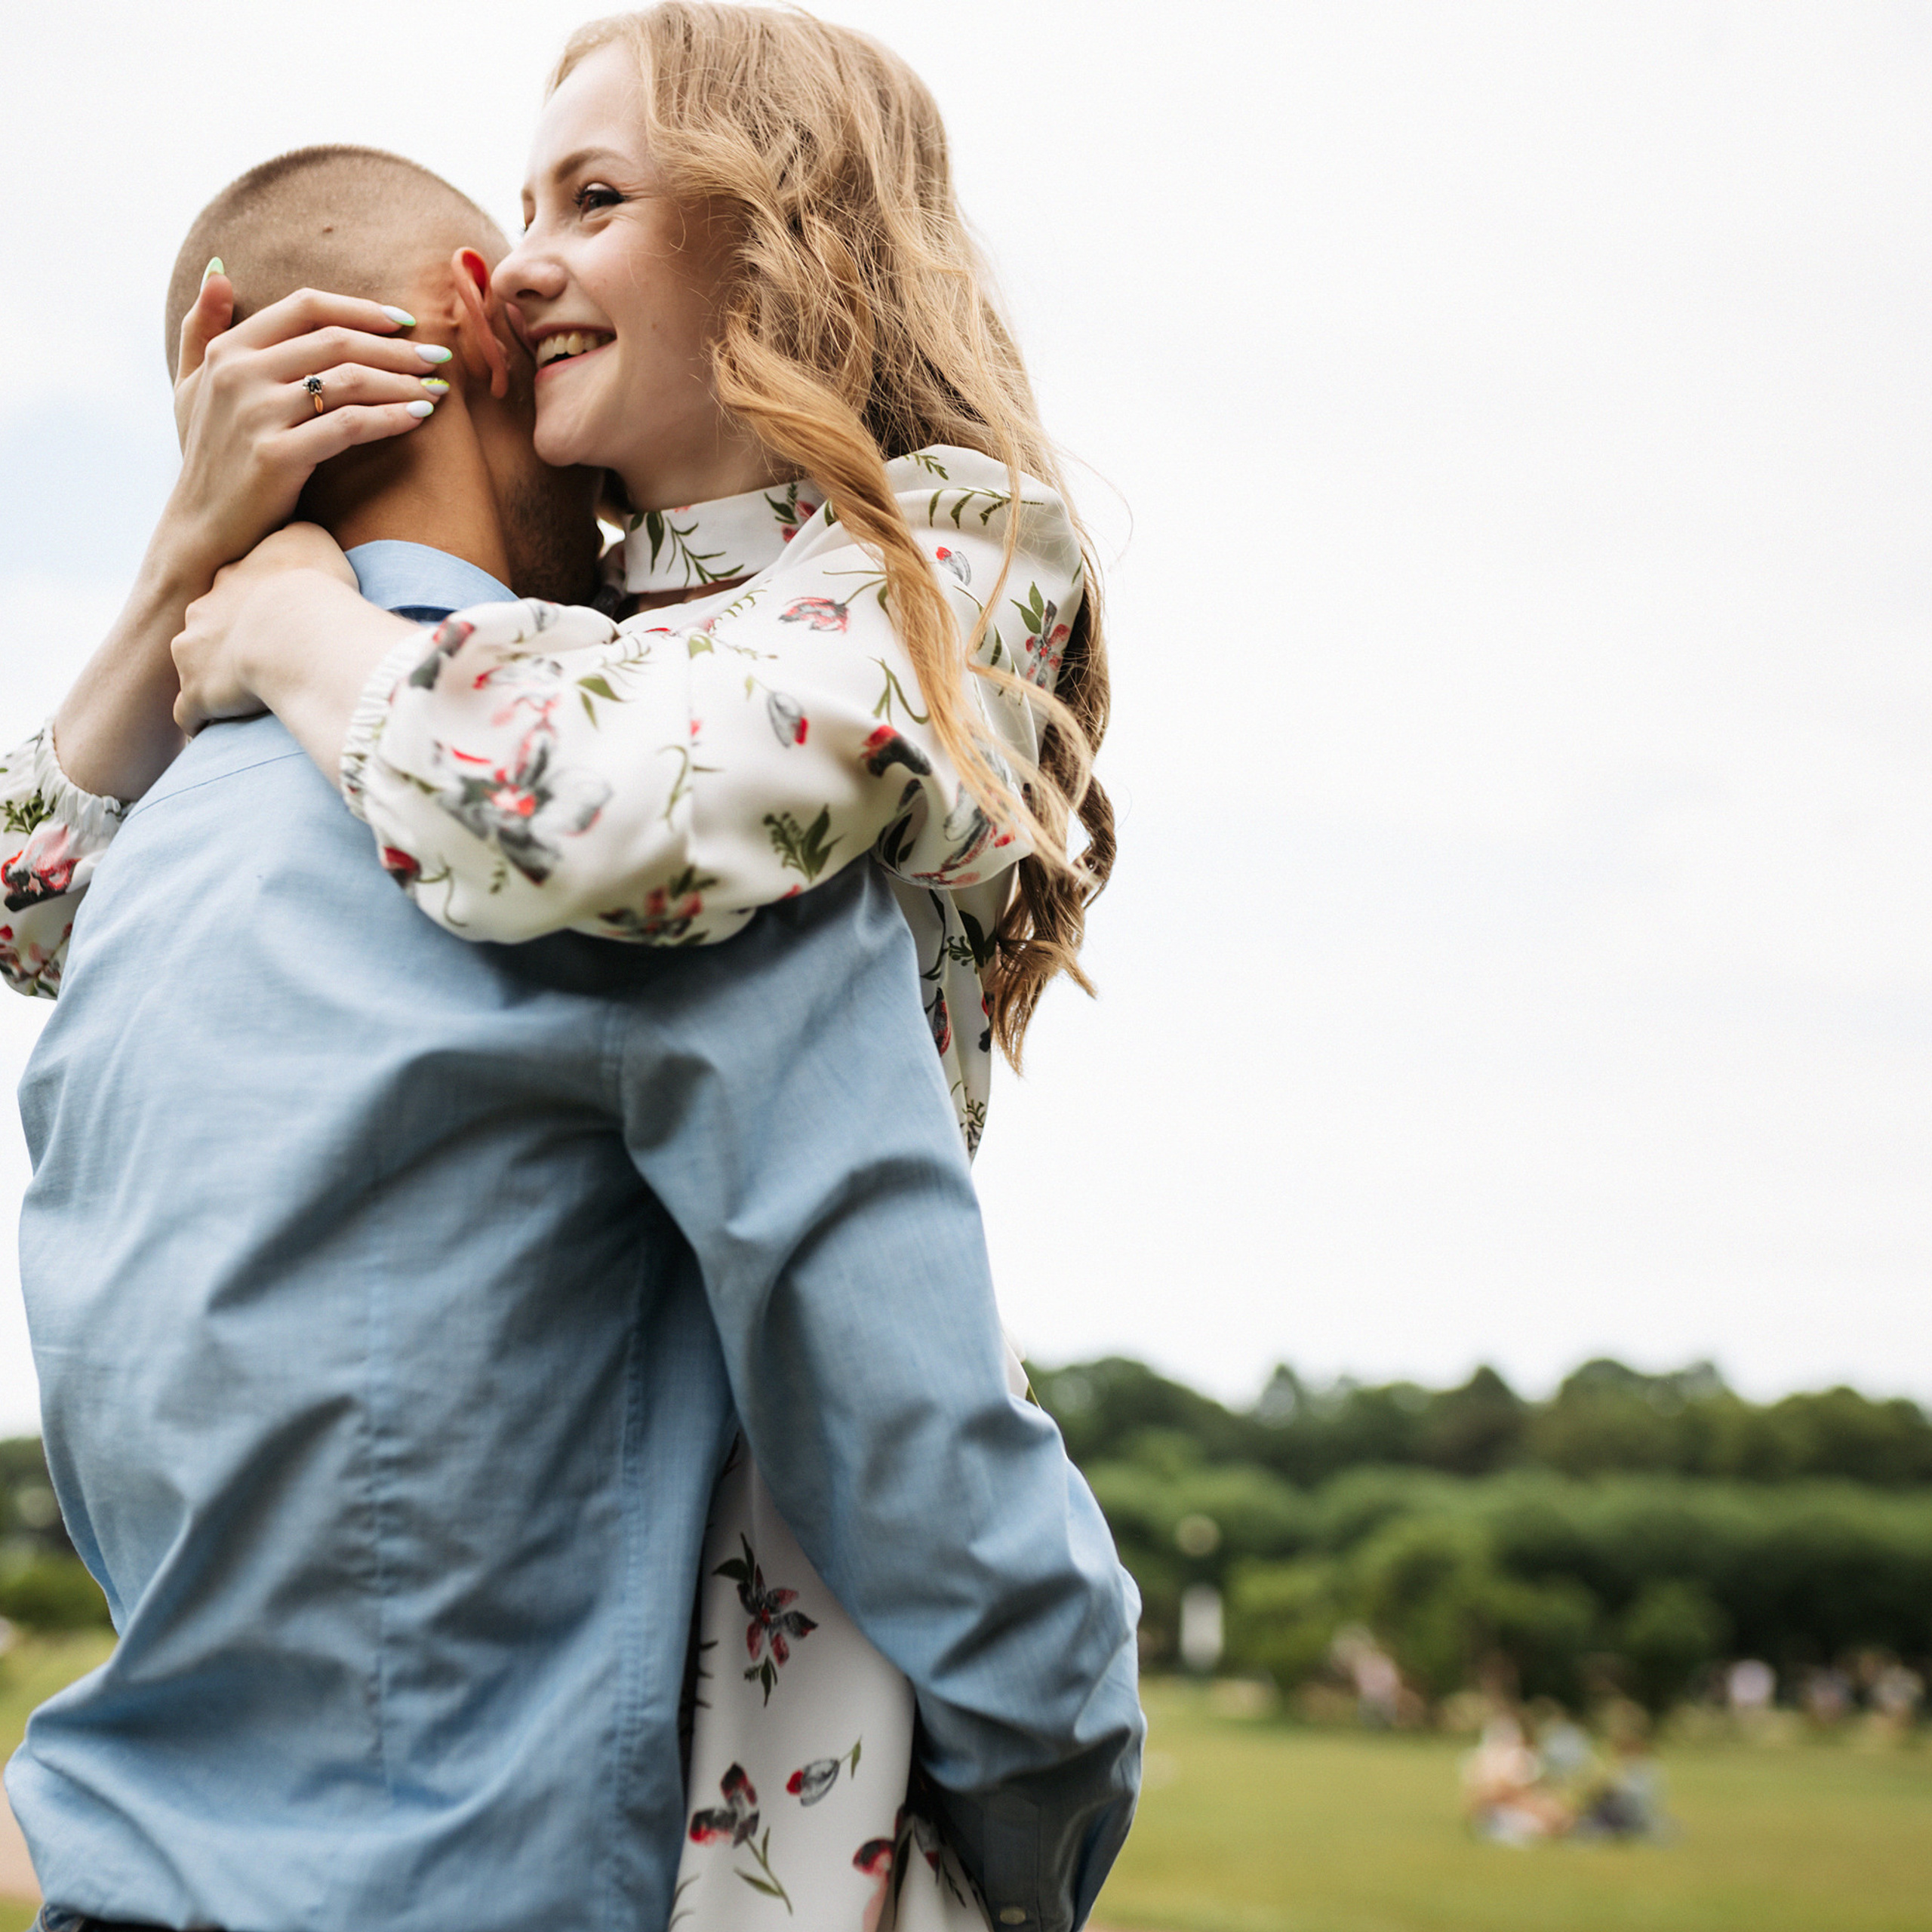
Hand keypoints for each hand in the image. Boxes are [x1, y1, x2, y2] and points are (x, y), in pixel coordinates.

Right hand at [160, 272, 446, 579]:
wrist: (202, 527)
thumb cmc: (208, 456)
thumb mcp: (190, 385)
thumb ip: (202, 328)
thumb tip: (218, 273)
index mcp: (226, 349)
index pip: (306, 307)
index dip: (362, 310)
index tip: (405, 322)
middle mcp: (238, 374)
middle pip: (337, 342)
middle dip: (396, 349)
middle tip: (437, 359)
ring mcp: (256, 414)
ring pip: (349, 380)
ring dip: (402, 382)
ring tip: (437, 391)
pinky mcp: (276, 456)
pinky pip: (349, 425)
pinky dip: (390, 417)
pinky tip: (418, 417)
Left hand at [171, 525, 357, 734]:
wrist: (293, 628)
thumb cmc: (313, 586)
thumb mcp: (311, 539)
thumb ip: (298, 535)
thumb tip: (292, 536)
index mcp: (229, 578)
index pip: (231, 586)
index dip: (250, 601)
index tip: (267, 614)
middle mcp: (201, 611)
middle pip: (205, 625)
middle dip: (222, 639)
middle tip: (254, 655)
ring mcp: (192, 654)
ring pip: (192, 667)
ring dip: (209, 679)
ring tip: (237, 696)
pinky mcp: (196, 695)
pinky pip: (190, 714)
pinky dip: (200, 722)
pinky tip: (216, 732)